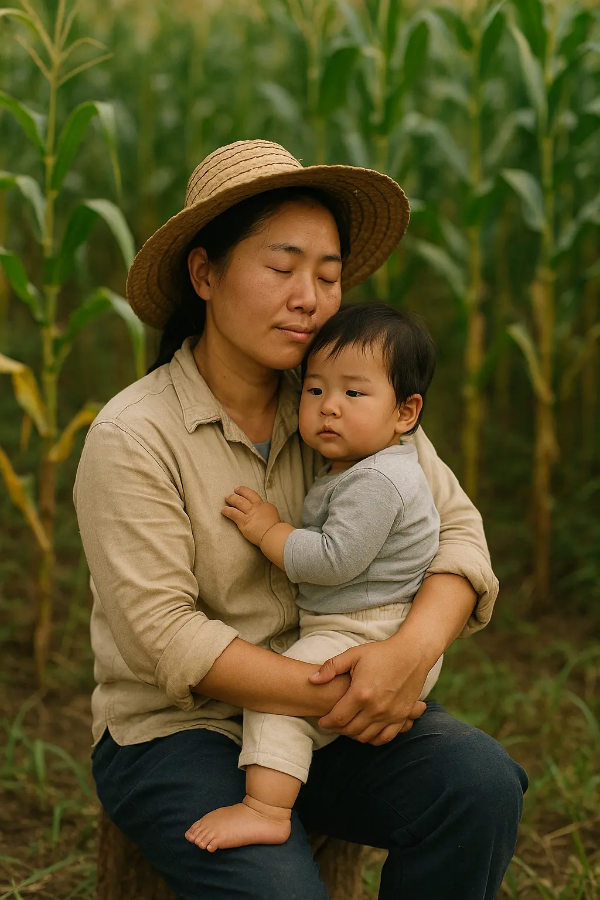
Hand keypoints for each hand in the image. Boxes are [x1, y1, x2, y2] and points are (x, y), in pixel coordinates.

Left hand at [222, 486, 280, 545]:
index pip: (256, 497)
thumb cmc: (276, 530)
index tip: (244, 491)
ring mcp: (250, 513)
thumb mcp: (275, 518)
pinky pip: (233, 514)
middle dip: (240, 491)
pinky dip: (227, 511)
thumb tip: (265, 517)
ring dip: (232, 499)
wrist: (273, 534)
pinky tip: (223, 510)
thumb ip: (268, 514)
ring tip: (227, 497)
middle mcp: (257, 507)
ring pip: (239, 502)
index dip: (248, 492)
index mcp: (266, 506)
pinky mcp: (243, 521)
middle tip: (235, 489)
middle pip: (247, 496)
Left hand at [308, 638, 428, 745]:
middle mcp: (376, 708)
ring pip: (366, 737)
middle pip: (350, 730)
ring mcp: (390, 715)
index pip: (338, 718)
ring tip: (347, 726)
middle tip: (332, 724)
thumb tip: (312, 680)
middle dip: (337, 729)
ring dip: (353, 735)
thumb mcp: (354, 654)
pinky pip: (385, 737)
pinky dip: (373, 739)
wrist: (411, 654)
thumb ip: (331, 667)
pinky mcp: (401, 716)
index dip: (326, 722)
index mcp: (361, 693)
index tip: (322, 721)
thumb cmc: (381, 653)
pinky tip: (366, 732)